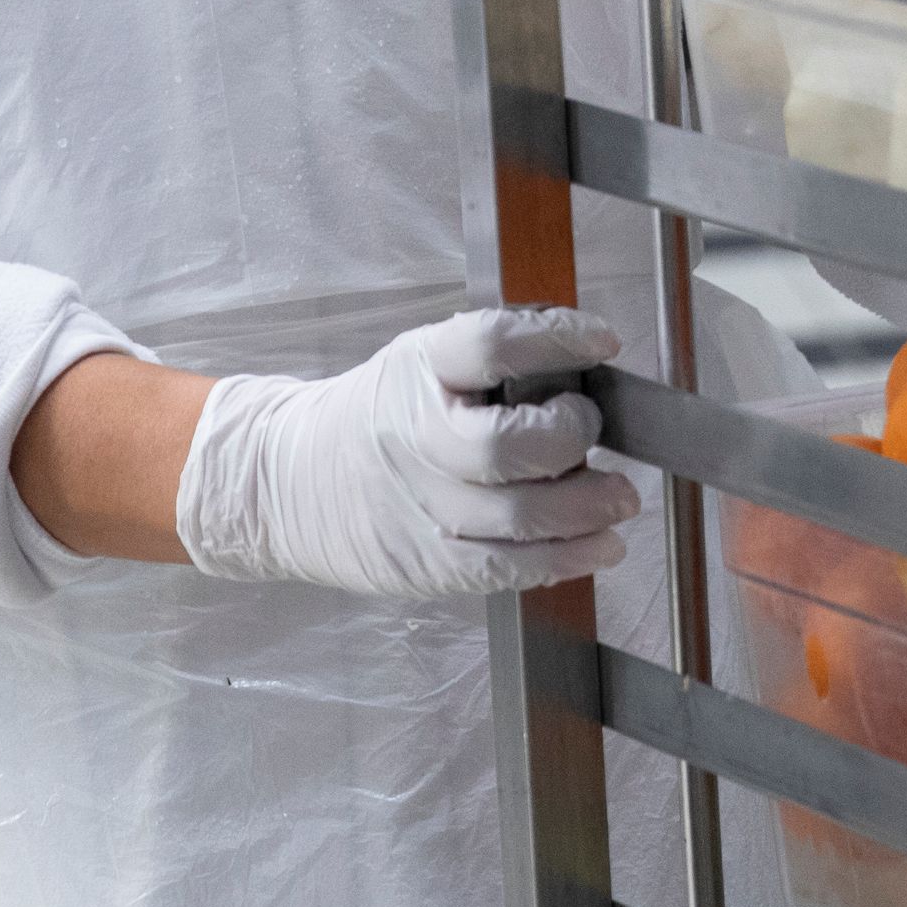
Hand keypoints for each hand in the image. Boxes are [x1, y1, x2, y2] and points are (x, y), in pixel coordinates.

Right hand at [172, 308, 636, 599]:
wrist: (288, 484)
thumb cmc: (378, 417)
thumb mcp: (419, 363)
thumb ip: (493, 362)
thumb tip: (584, 363)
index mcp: (416, 370)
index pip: (491, 345)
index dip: (557, 340)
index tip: (603, 342)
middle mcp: (416, 437)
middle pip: (507, 445)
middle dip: (570, 437)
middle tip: (591, 429)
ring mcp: (422, 506)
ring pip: (517, 516)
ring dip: (586, 508)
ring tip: (618, 497)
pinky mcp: (431, 562)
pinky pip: (509, 567)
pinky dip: (566, 559)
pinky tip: (598, 546)